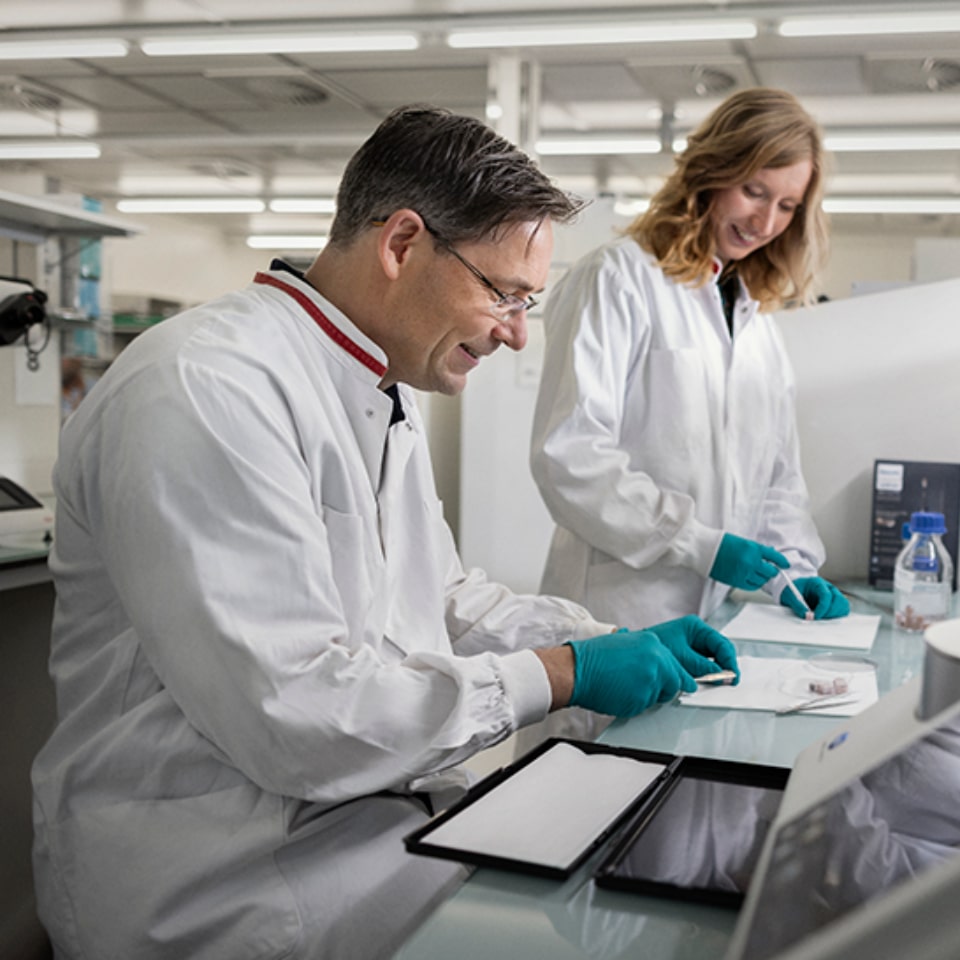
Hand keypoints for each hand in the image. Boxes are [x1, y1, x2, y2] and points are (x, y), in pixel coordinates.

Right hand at [566, 630, 694, 717]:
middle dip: (664, 689)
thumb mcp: (623, 642)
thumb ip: (647, 652)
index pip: (677, 665)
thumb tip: (661, 661)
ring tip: (623, 686)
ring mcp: (650, 679)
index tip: (684, 684)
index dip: (677, 677)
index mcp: (652, 643)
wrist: (576, 670)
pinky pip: (644, 707)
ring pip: (658, 697)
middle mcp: (656, 659)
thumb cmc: (593, 657)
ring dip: (646, 696)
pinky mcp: (642, 698)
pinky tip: (619, 693)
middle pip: (675, 683)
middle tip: (644, 688)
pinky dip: (634, 705)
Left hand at [647, 615, 739, 683]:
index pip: (722, 644)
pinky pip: (703, 667)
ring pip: (713, 662)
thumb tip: (722, 675)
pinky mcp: (688, 658)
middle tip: (727, 683)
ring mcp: (693, 647)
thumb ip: (702, 666)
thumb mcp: (680, 657)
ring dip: (715, 673)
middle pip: (720, 653)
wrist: (633, 653)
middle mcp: (696, 635)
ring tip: (716, 684)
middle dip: (724, 668)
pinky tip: (704, 682)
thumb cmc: (653, 647)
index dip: (729, 661)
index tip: (731, 676)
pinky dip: (705, 675)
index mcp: (695, 628)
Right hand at [710, 533, 788, 589]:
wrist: (704, 548)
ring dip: (762, 578)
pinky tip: (751, 580)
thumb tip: (768, 553)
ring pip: (761, 580)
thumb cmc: (720, 543)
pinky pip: (751, 586)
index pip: (774, 556)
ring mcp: (744, 572)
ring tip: (758, 574)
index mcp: (753, 548)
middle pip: (770, 571)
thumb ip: (755, 549)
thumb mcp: (742, 542)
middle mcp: (751, 561)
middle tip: (770, 570)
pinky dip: (754, 584)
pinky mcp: (736, 581)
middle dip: (771, 571)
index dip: (781, 561)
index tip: (785, 564)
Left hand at [779, 576, 849, 619]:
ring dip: (834, 614)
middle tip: (819, 618)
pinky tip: (826, 617)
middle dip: (830, 612)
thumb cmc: (793, 590)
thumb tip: (808, 617)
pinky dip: (837, 616)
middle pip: (839, 599)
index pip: (826, 595)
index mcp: (818, 583)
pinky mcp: (835, 602)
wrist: (793, 589)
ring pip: (843, 605)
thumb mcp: (790, 596)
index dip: (823, 607)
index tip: (815, 616)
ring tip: (821, 618)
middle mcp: (829, 588)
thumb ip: (798, 606)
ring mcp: (834, 595)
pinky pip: (843, 609)